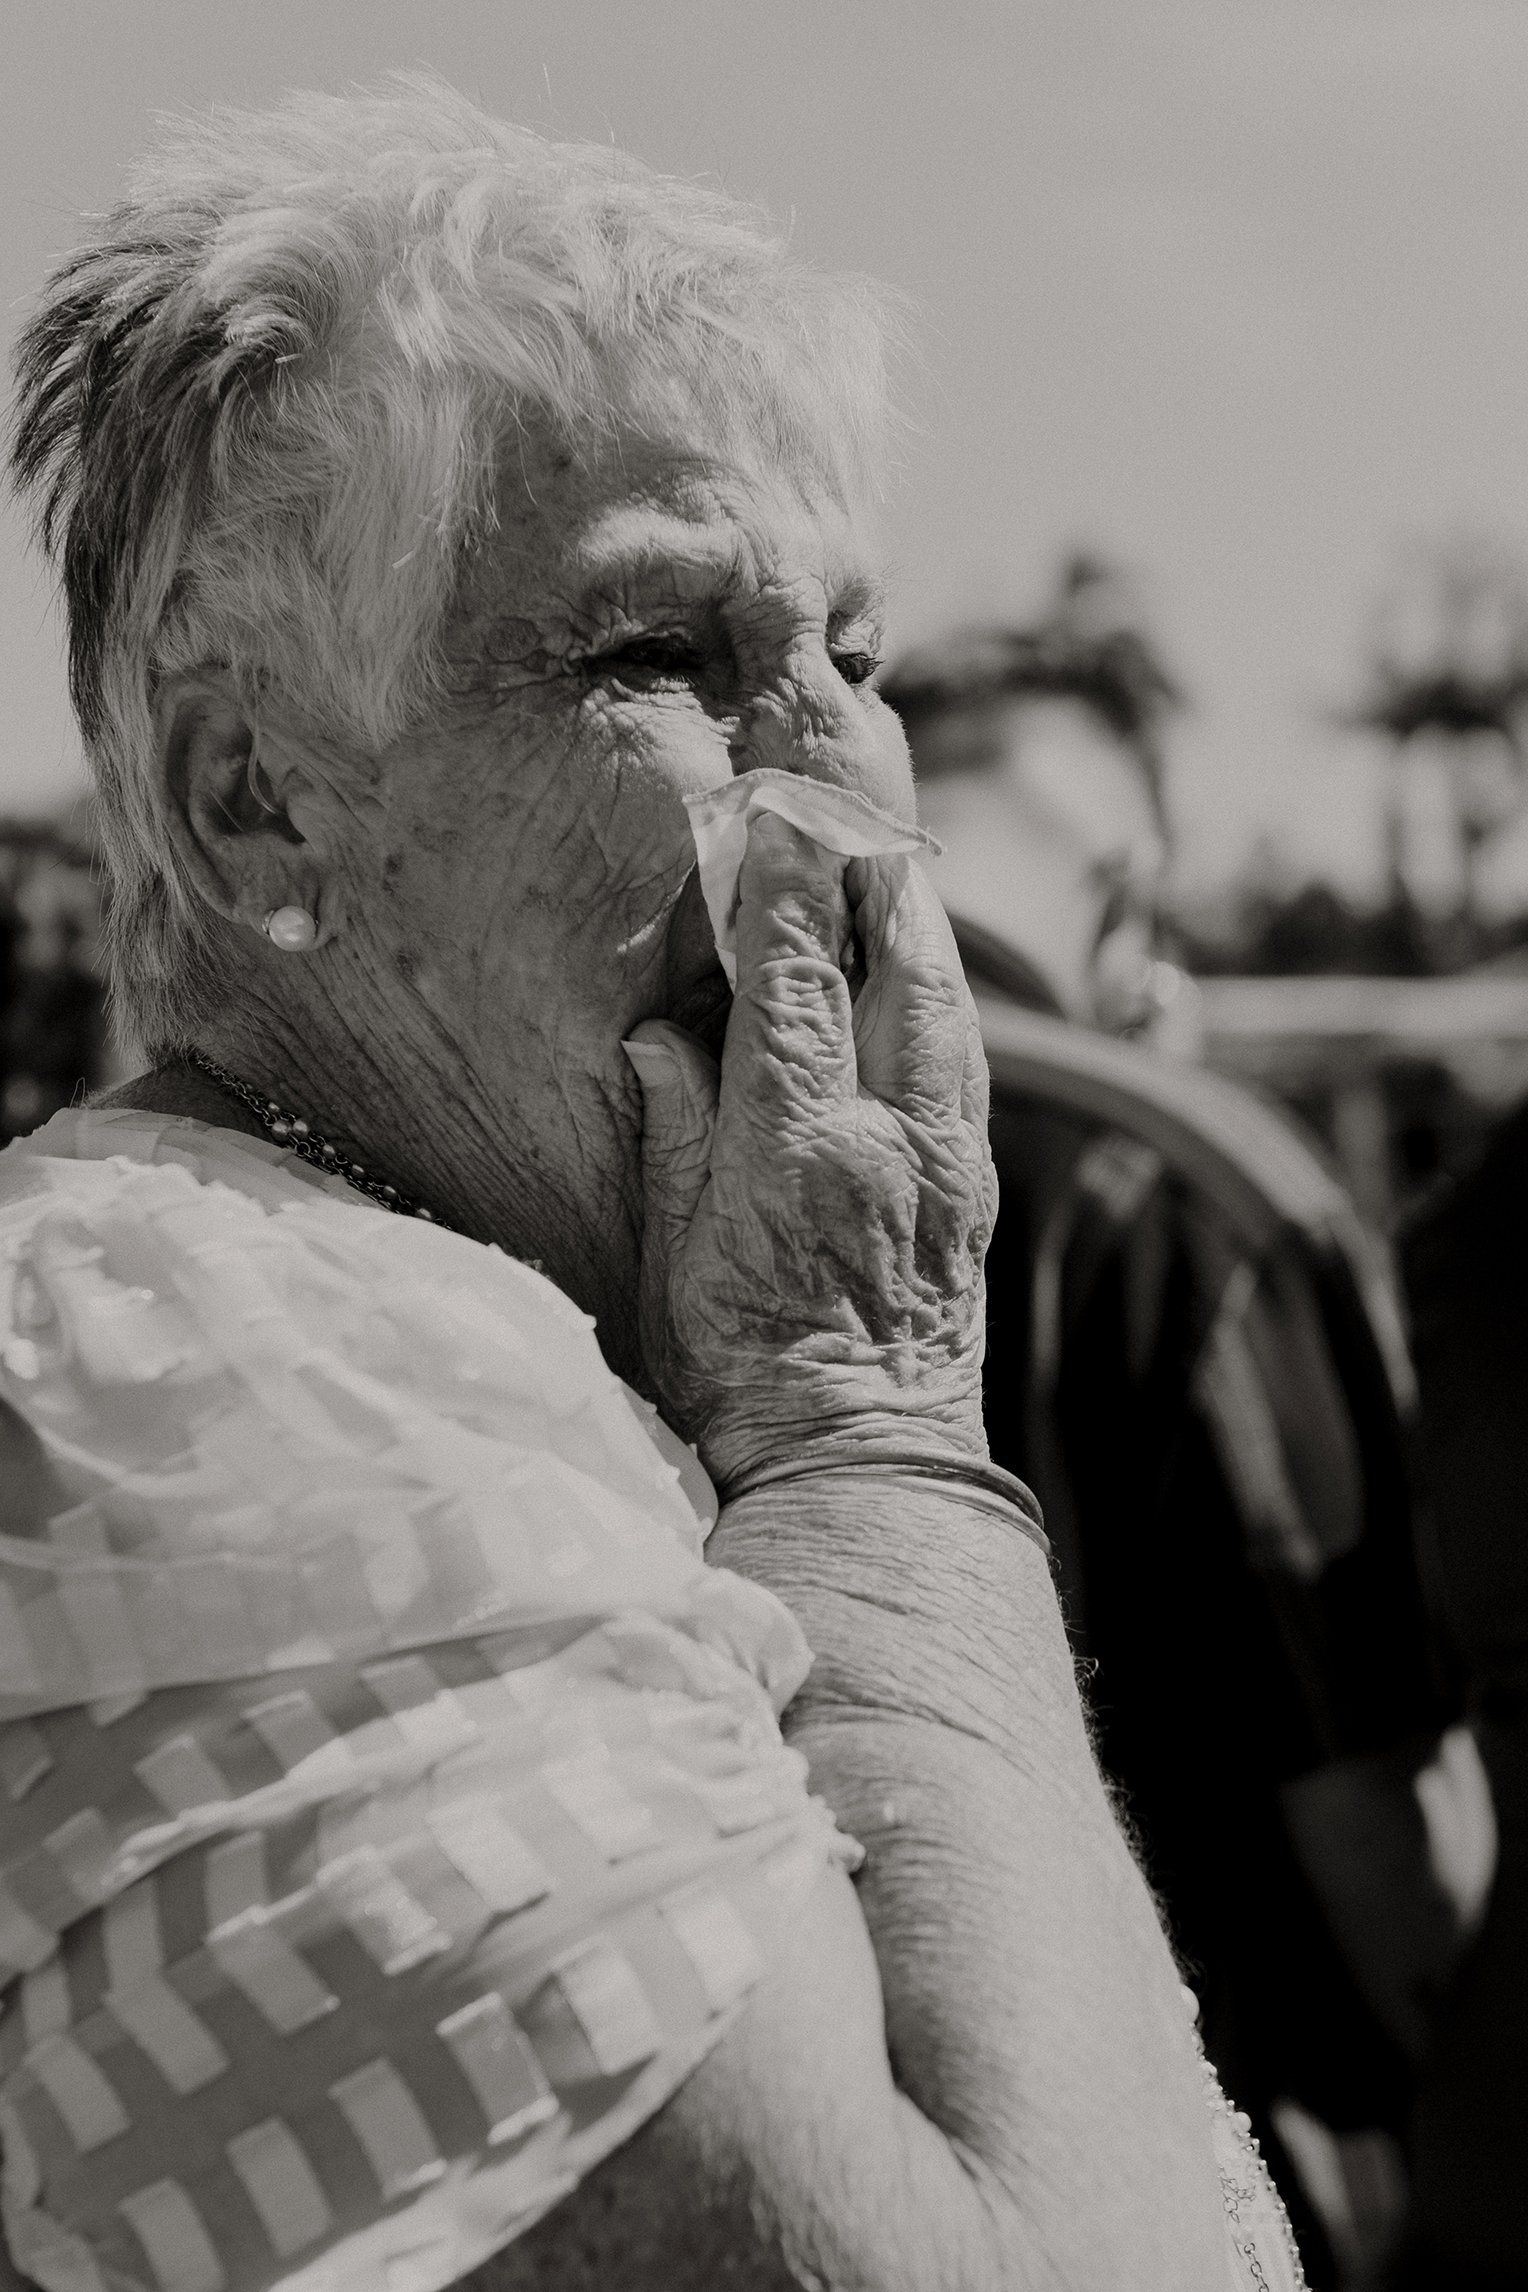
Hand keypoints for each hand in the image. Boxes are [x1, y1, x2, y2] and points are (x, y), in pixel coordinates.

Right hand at [624, 811, 995, 1489]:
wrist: (864, 1469)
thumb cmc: (744, 1375)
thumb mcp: (674, 1262)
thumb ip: (673, 1137)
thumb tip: (659, 1036)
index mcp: (803, 1150)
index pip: (796, 983)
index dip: (786, 890)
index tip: (778, 817)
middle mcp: (895, 1141)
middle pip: (904, 973)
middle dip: (881, 881)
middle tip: (857, 815)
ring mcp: (951, 1165)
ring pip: (952, 1012)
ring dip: (925, 932)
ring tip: (899, 871)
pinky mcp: (976, 1193)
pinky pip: (968, 1066)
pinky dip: (946, 1001)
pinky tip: (929, 978)